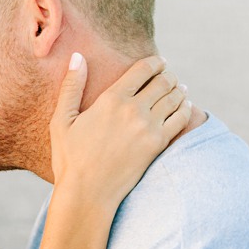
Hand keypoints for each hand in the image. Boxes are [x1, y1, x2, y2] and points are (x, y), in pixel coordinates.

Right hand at [49, 53, 192, 206]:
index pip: (143, 69)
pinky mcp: (158, 144)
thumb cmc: (70, 158)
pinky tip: (184, 107)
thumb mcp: (61, 120)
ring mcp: (148, 127)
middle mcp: (133, 109)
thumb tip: (78, 56)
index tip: (159, 62)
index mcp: (111, 99)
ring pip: (175, 97)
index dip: (155, 62)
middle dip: (168, 74)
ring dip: (179, 89)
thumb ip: (71, 86)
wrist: (87, 193)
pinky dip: (186, 108)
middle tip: (169, 76)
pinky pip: (182, 118)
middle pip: (164, 80)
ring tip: (178, 89)